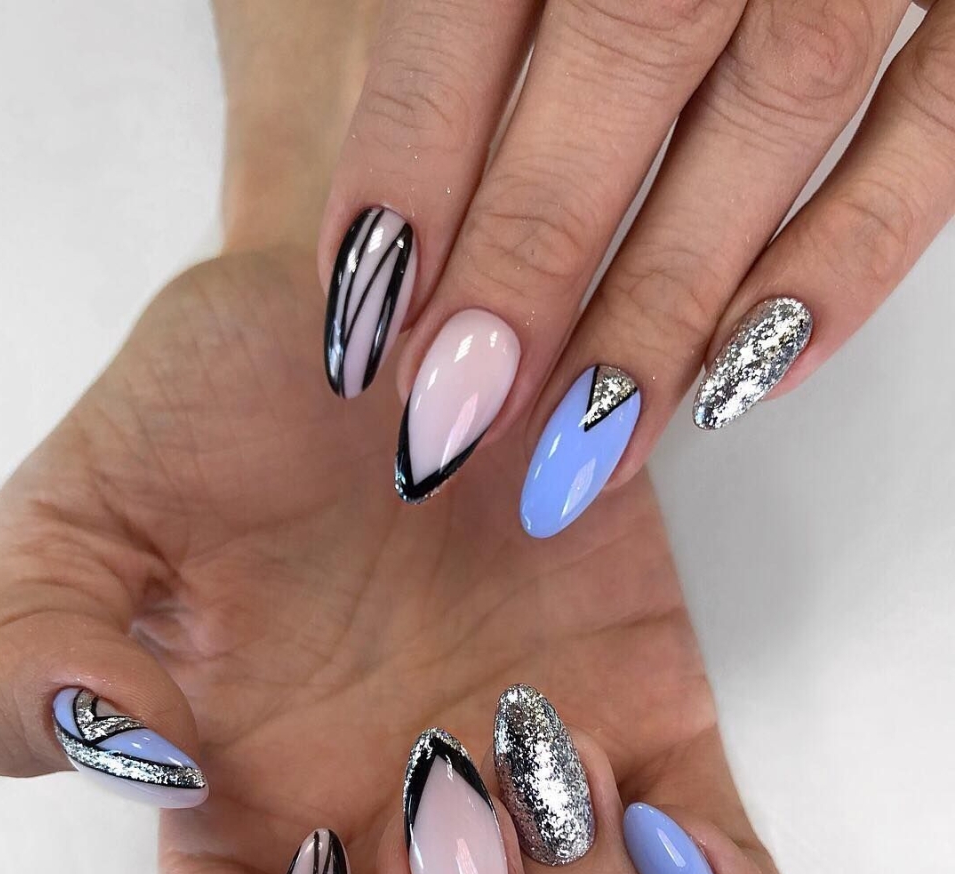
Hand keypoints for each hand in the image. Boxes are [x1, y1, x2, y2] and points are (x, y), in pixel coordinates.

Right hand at [0, 248, 781, 873]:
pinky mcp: (656, 742)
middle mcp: (397, 864)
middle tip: (443, 807)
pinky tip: (654, 806)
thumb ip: (32, 650)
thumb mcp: (85, 511)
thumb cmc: (233, 403)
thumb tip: (122, 761)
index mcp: (253, 842)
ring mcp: (536, 817)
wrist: (394, 308)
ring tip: (544, 760)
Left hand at [317, 0, 953, 526]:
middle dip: (532, 251)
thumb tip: (394, 211)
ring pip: (777, 105)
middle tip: (455, 408)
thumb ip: (474, 19)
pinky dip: (850, 258)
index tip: (364, 313)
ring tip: (584, 444)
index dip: (414, 153)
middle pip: (627, 49)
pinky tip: (747, 378)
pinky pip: (940, 130)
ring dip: (669, 300)